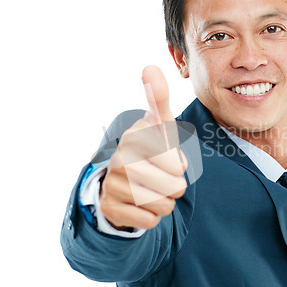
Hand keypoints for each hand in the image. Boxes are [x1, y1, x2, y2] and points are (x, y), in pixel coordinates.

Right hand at [99, 66, 187, 230]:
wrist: (125, 181)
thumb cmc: (151, 151)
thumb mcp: (159, 125)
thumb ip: (158, 97)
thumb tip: (149, 66)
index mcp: (136, 137)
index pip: (176, 164)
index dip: (177, 165)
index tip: (165, 158)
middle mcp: (120, 158)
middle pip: (174, 186)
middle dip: (174, 186)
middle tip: (161, 178)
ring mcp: (112, 184)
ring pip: (163, 205)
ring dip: (164, 202)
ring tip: (151, 189)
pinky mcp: (109, 207)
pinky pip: (149, 221)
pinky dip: (151, 216)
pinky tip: (140, 204)